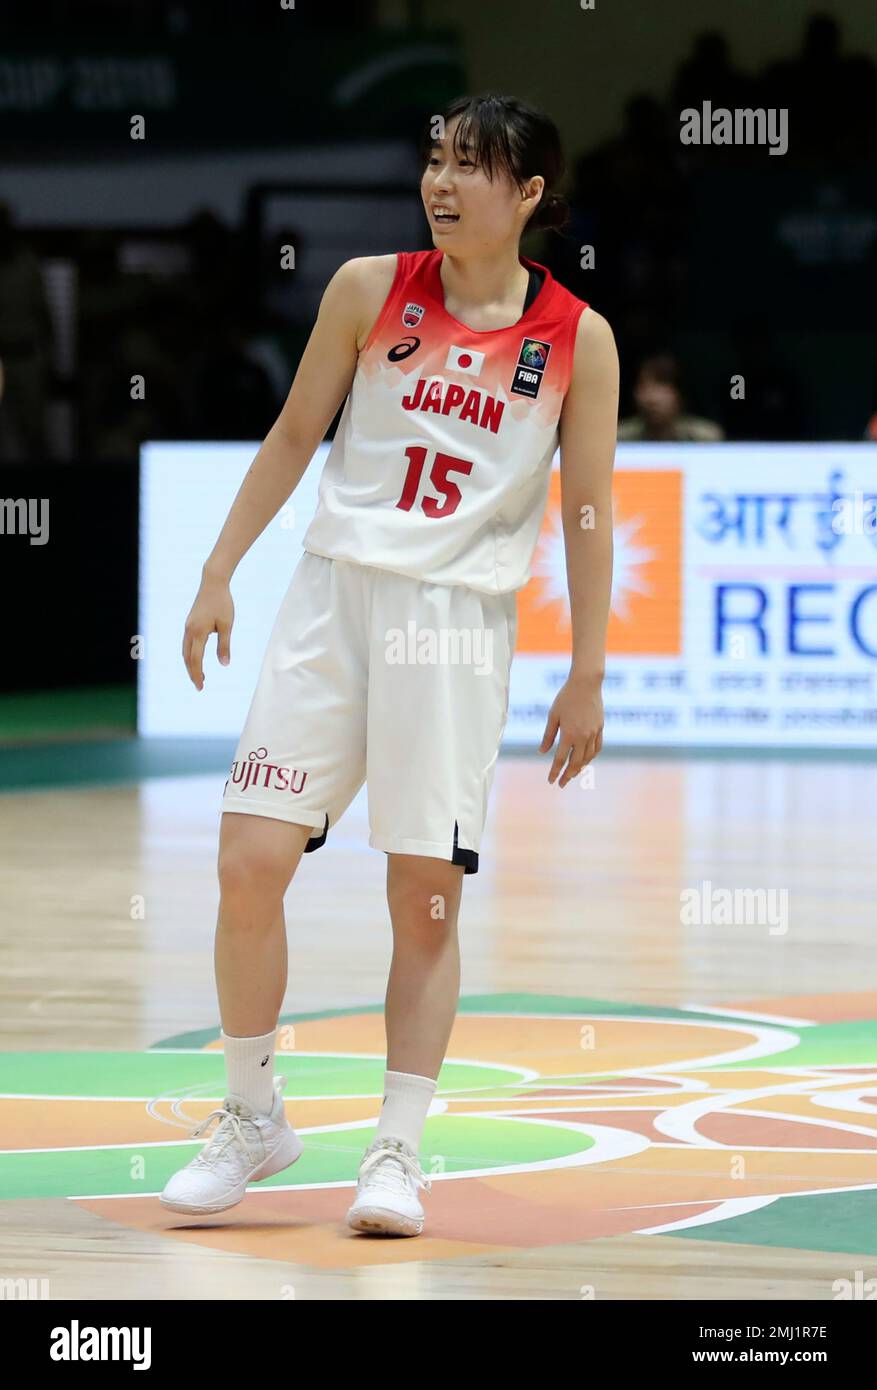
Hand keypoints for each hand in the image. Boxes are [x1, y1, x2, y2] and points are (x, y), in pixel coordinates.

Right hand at [182, 571, 234, 690]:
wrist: (213, 583)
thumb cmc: (223, 603)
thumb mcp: (227, 625)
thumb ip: (224, 646)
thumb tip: (224, 665)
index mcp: (198, 633)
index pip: (196, 660)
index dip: (197, 675)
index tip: (201, 687)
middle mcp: (189, 631)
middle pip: (187, 658)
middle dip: (193, 673)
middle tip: (200, 686)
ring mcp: (188, 627)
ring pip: (185, 651)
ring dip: (191, 665)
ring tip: (200, 676)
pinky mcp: (190, 623)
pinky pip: (187, 644)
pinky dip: (190, 655)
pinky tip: (197, 659)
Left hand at [539, 671, 603, 785]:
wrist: (586, 683)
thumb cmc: (566, 697)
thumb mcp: (553, 716)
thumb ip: (548, 736)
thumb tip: (542, 752)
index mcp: (568, 734)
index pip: (560, 759)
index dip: (555, 772)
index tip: (550, 781)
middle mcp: (583, 737)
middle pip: (575, 763)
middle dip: (567, 775)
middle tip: (561, 784)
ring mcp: (594, 733)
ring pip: (588, 758)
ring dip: (580, 768)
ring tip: (572, 774)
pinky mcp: (600, 728)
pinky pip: (597, 748)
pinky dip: (591, 757)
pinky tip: (585, 760)